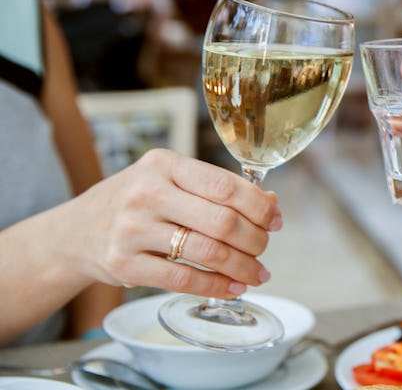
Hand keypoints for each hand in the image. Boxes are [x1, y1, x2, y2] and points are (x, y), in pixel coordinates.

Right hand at [61, 149, 281, 298]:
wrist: (76, 231)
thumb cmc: (136, 201)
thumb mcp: (171, 180)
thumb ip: (218, 189)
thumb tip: (271, 204)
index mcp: (164, 165)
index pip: (225, 185)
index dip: (259, 206)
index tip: (275, 220)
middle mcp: (147, 193)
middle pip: (222, 221)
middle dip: (254, 240)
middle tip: (264, 249)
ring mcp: (132, 230)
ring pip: (207, 252)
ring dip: (241, 267)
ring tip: (257, 273)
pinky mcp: (124, 265)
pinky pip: (183, 279)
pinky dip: (216, 286)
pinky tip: (233, 287)